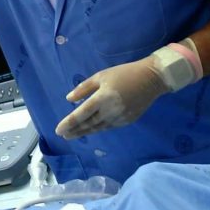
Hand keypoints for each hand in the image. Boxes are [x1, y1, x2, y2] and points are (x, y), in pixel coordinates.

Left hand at [55, 56, 169, 139]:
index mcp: (102, 98)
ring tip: (73, 135)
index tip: (58, 130)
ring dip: (84, 132)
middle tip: (64, 135)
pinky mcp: (127, 121)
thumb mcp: (101, 76)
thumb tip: (69, 99)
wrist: (151, 79)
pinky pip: (108, 127)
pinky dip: (98, 129)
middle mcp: (110, 111)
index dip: (68, 123)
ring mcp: (119, 118)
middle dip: (74, 130)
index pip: (80, 114)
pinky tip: (91, 130)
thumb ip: (84, 88)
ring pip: (98, 128)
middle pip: (88, 124)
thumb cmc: (123, 74)